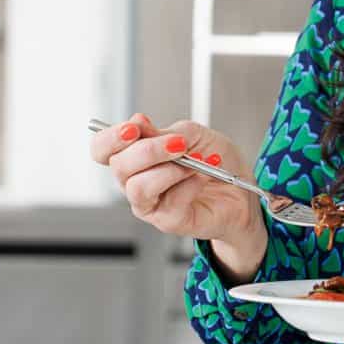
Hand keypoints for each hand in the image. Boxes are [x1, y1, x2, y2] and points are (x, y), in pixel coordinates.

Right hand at [89, 114, 262, 244]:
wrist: (241, 190)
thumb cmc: (214, 162)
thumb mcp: (192, 135)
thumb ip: (164, 132)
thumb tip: (138, 123)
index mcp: (135, 158)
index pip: (102, 149)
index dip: (110, 138)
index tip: (133, 127)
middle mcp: (135, 182)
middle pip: (119, 166)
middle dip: (149, 150)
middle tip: (179, 143)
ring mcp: (150, 204)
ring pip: (138, 188)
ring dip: (169, 170)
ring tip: (195, 163)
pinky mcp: (168, 221)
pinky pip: (169, 202)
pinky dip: (189, 184)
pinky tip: (202, 177)